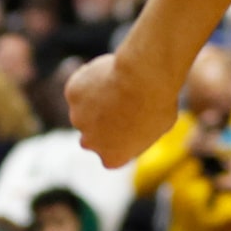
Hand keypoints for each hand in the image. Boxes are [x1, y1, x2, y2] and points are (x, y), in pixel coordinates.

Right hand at [64, 51, 185, 164]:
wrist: (143, 79)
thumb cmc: (158, 102)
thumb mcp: (159, 126)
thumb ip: (139, 132)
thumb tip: (138, 124)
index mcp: (112, 159)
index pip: (110, 153)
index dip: (119, 139)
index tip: (130, 125)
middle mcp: (90, 143)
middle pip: (91, 136)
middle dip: (100, 124)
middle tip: (119, 104)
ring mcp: (77, 118)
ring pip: (83, 109)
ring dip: (94, 100)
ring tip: (118, 85)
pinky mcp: (71, 94)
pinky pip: (80, 86)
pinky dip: (89, 79)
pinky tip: (108, 72)